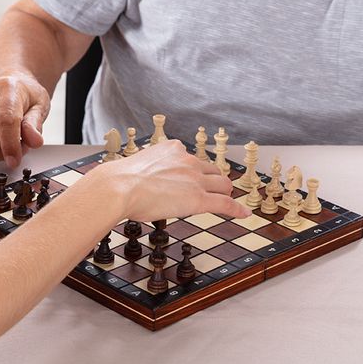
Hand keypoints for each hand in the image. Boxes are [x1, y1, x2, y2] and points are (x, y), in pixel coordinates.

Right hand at [0, 73, 49, 168]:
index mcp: (6, 89)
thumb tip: (35, 142)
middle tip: (18, 149)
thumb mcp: (39, 106)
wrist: (6, 86)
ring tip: (6, 146)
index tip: (15, 161)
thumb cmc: (23, 96)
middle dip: (5, 153)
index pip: (5, 120)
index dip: (10, 145)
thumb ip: (35, 125)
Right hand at [94, 141, 250, 223]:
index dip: (196, 170)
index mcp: (172, 149)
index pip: (192, 159)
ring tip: (228, 200)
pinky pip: (224, 203)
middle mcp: (186, 160)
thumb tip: (137, 177)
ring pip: (221, 184)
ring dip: (225, 192)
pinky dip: (236, 209)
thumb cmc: (117, 181)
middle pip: (212, 169)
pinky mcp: (198, 199)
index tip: (196, 176)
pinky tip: (244, 214)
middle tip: (215, 189)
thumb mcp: (136, 165)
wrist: (118, 187)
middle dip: (214, 180)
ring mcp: (194, 179)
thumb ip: (146, 168)